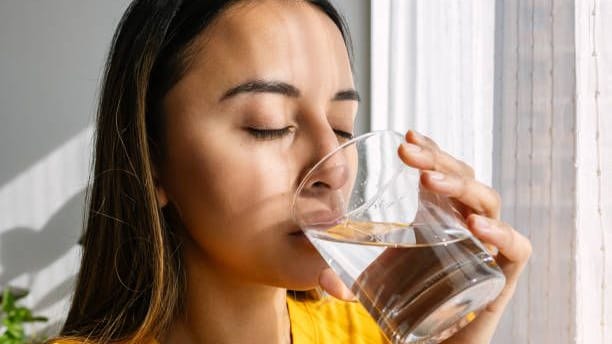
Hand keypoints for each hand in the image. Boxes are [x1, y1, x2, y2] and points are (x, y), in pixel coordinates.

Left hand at [318, 130, 531, 342]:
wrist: (437, 343)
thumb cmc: (414, 304)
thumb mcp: (378, 286)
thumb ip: (349, 282)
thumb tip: (322, 278)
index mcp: (439, 217)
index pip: (442, 172)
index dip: (430, 150)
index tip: (407, 136)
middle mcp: (466, 225)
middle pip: (464, 178)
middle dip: (437, 160)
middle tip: (408, 153)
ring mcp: (487, 246)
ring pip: (487, 202)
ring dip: (460, 186)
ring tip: (429, 180)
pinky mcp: (502, 275)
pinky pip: (516, 248)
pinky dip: (501, 233)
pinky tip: (474, 226)